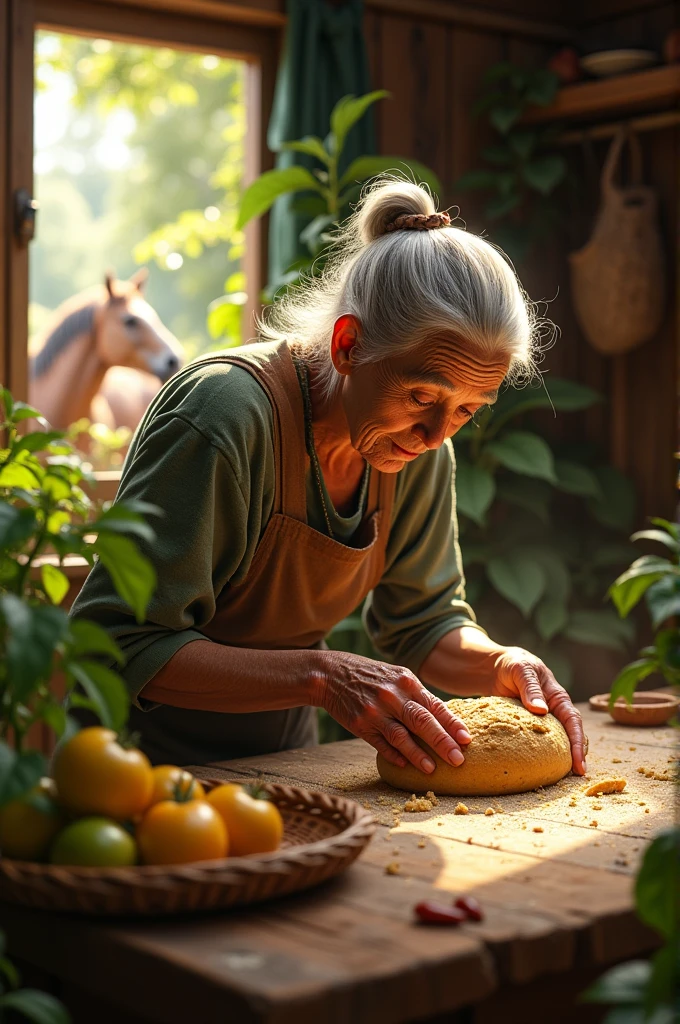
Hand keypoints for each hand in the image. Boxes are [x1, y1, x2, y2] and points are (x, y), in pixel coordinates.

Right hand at [313, 650, 471, 772]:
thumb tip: (446, 720)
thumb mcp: (396, 676)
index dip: (451, 723)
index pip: (434, 705)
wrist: (331, 674)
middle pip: (421, 721)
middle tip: (458, 759)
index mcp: (406, 681)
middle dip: (442, 741)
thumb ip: (418, 696)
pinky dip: (393, 755)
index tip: (466, 739)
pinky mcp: (359, 724)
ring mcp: (374, 711)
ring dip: (417, 754)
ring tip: (432, 769)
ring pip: (400, 736)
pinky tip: (405, 765)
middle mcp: (392, 695)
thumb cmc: (371, 676)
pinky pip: (380, 744)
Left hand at [490, 646, 586, 774]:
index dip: (578, 743)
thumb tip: (541, 710)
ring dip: (561, 758)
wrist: (495, 667)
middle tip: (576, 777)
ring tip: (561, 779)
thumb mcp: (522, 670)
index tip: (579, 763)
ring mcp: (542, 720)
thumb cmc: (513, 664)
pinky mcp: (528, 726)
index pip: (573, 721)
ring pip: (556, 742)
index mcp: (558, 697)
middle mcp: (554, 710)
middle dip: (576, 756)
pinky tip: (538, 769)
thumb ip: (531, 688)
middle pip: (570, 735)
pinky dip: (541, 755)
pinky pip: (538, 742)